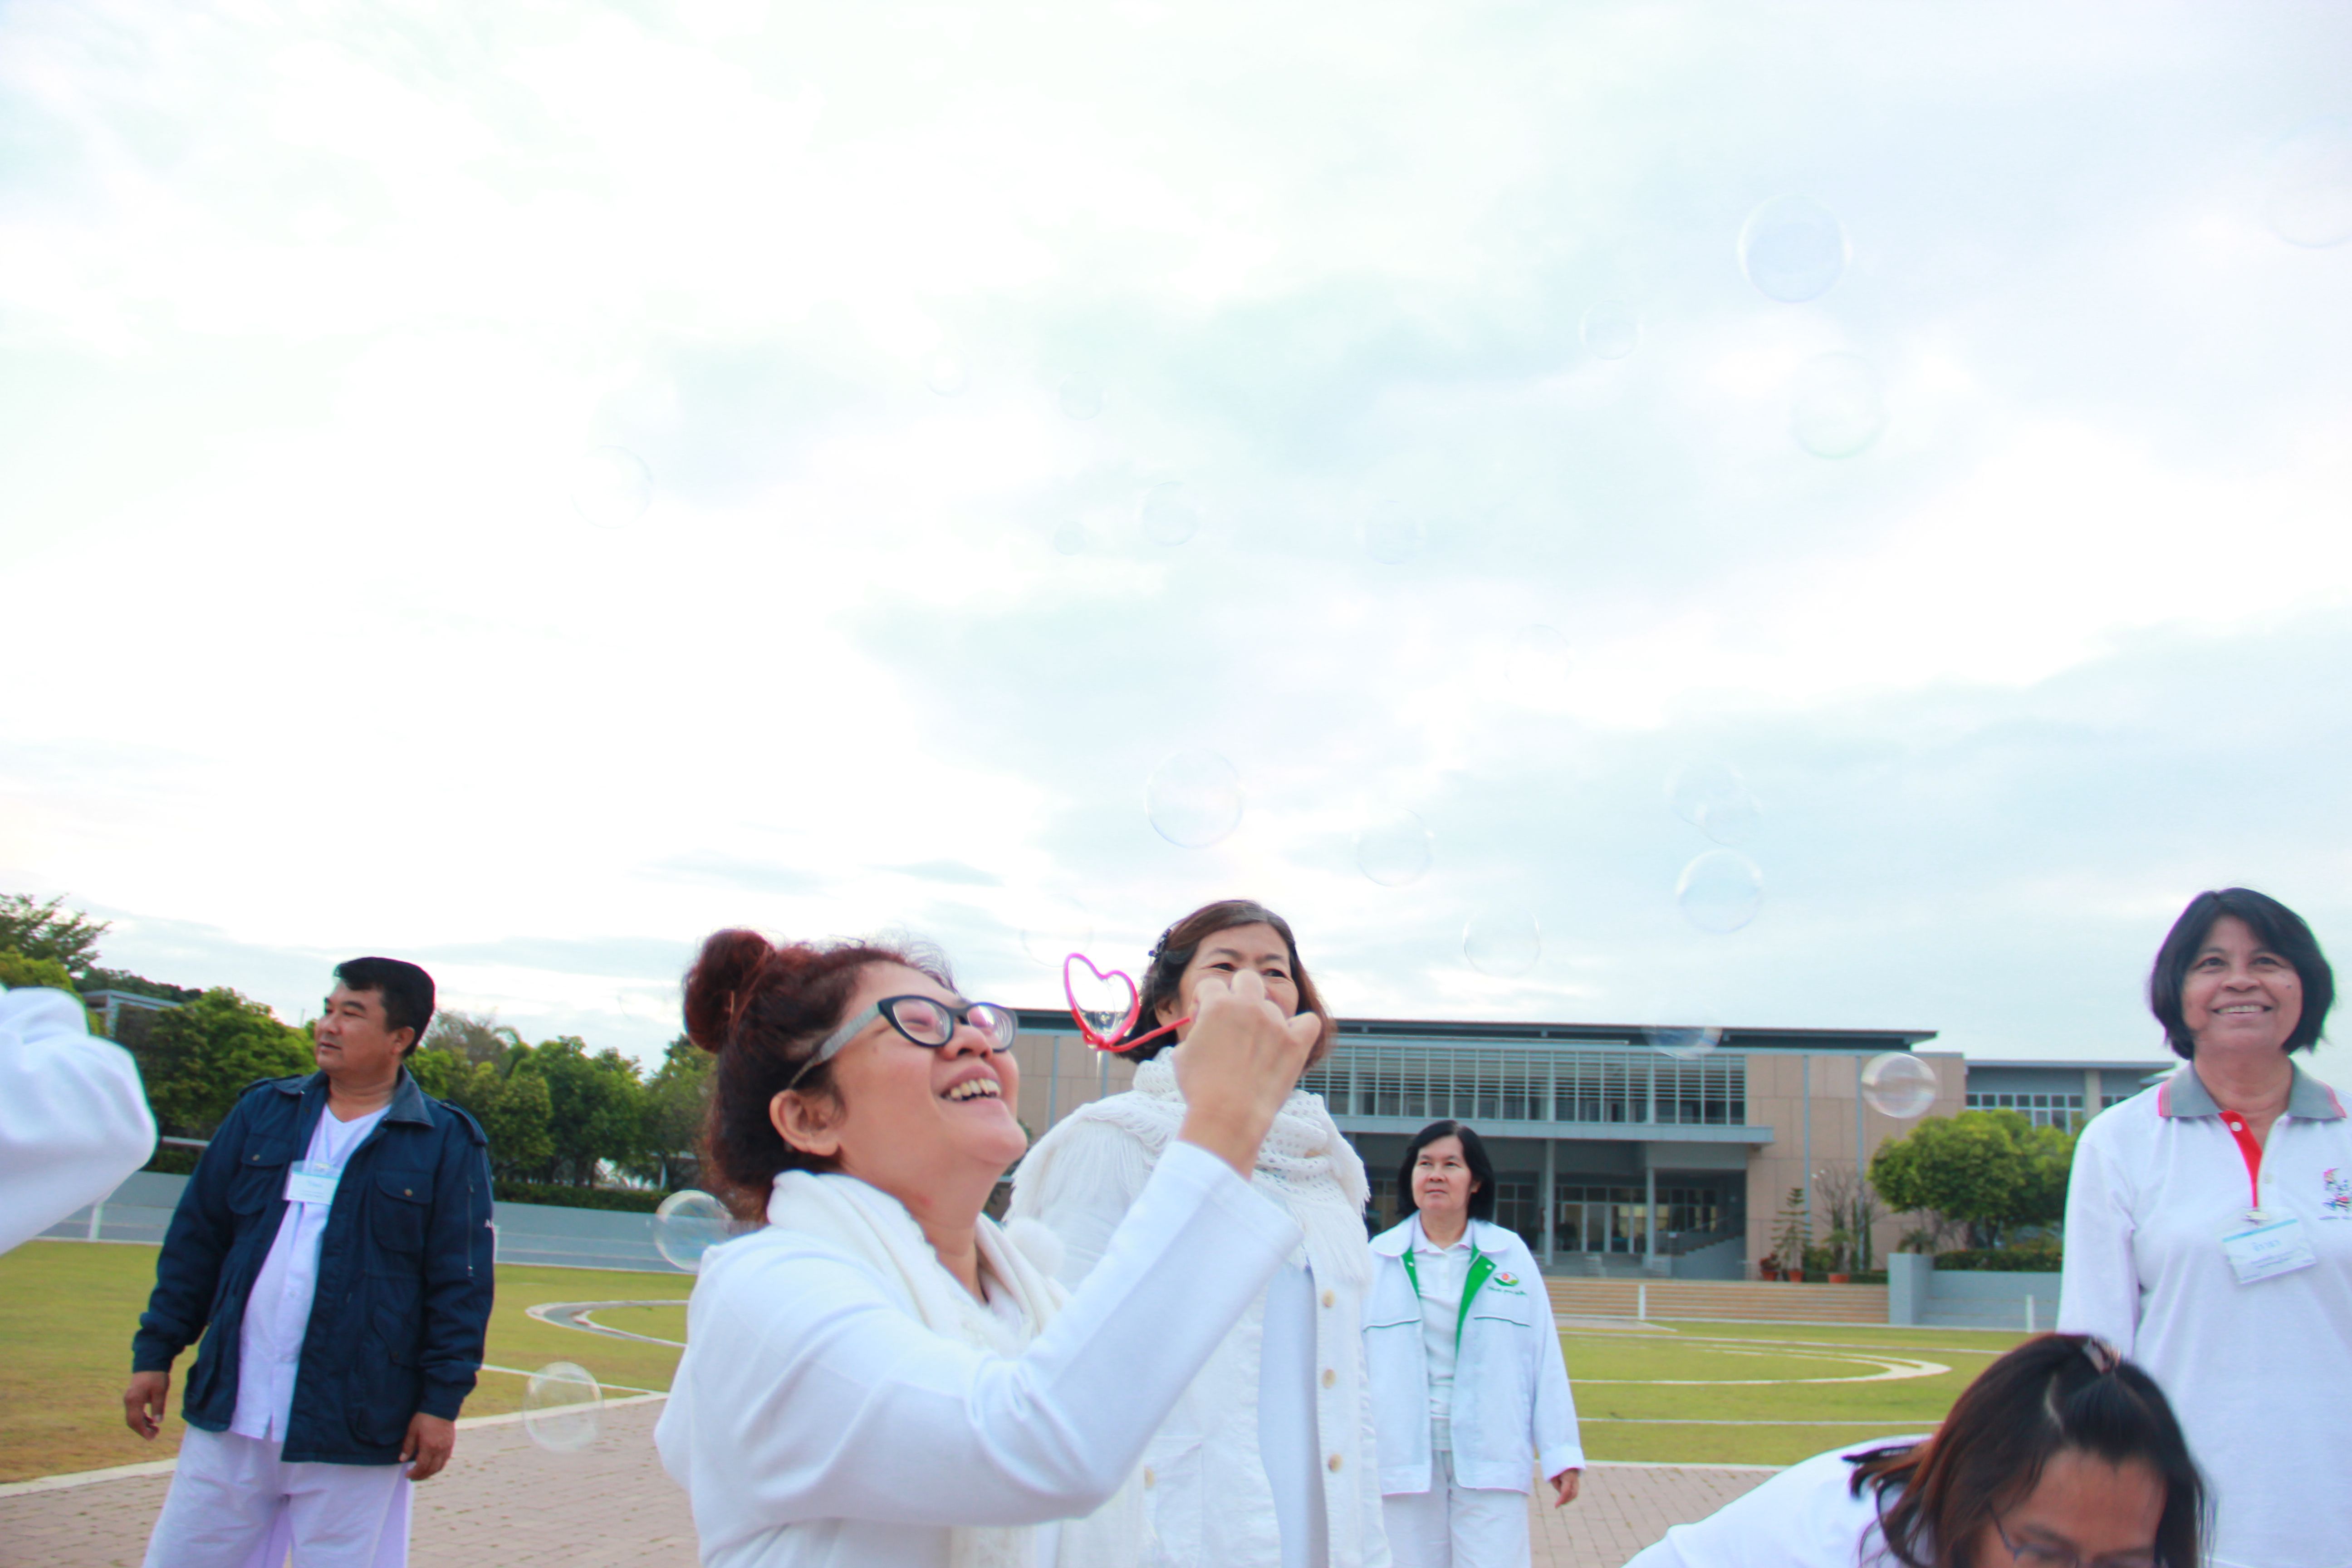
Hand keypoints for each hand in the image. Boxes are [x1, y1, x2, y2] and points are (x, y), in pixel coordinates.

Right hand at [123, 1370, 169, 1439]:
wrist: (150, 1362)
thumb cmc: (156, 1375)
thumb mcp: (160, 1391)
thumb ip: (158, 1406)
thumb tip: (158, 1422)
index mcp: (133, 1400)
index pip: (135, 1421)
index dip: (142, 1431)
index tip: (151, 1438)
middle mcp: (128, 1401)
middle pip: (132, 1421)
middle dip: (143, 1430)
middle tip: (155, 1435)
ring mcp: (130, 1399)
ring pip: (133, 1417)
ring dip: (143, 1425)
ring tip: (155, 1429)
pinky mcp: (133, 1398)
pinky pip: (135, 1412)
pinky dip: (142, 1418)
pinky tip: (151, 1421)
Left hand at [401, 1413, 456, 1479]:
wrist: (441, 1407)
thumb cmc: (425, 1417)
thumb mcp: (412, 1430)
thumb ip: (408, 1447)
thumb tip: (402, 1459)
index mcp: (429, 1446)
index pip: (422, 1466)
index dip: (414, 1473)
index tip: (407, 1474)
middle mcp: (440, 1449)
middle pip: (431, 1469)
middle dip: (421, 1476)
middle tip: (413, 1477)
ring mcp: (447, 1447)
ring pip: (440, 1467)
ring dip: (430, 1473)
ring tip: (421, 1473)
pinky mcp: (450, 1444)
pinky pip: (445, 1460)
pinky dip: (438, 1466)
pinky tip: (431, 1465)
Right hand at [1172, 966, 1320, 1177]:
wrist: (1228, 1117)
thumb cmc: (1200, 1088)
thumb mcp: (1182, 1052)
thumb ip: (1197, 1029)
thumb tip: (1205, 1026)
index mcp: (1218, 1004)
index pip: (1210, 984)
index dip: (1203, 1002)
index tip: (1203, 1020)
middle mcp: (1250, 1007)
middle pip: (1246, 979)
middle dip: (1237, 994)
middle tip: (1232, 1021)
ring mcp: (1276, 1024)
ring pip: (1272, 1006)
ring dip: (1263, 1020)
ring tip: (1254, 1049)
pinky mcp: (1296, 1044)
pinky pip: (1308, 1022)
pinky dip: (1300, 1029)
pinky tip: (1288, 1041)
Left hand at [1550, 1467, 1581, 1505]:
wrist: (1565, 1455)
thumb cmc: (1557, 1464)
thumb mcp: (1553, 1474)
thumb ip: (1556, 1484)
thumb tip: (1560, 1493)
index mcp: (1568, 1477)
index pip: (1565, 1492)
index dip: (1560, 1500)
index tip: (1555, 1506)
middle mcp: (1574, 1479)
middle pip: (1573, 1494)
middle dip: (1566, 1500)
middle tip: (1558, 1504)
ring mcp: (1577, 1479)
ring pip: (1575, 1493)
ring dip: (1568, 1498)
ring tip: (1560, 1499)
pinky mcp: (1576, 1480)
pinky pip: (1574, 1490)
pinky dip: (1569, 1494)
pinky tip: (1563, 1494)